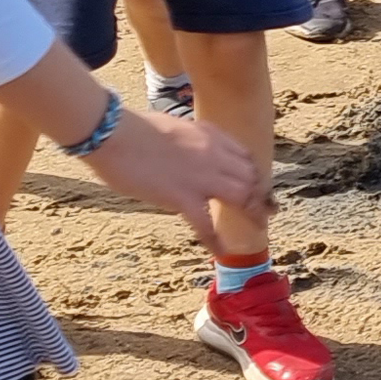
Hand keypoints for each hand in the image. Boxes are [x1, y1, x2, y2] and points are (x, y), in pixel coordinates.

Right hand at [79, 105, 267, 256]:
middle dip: (261, 194)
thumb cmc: (133, 128)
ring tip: (259, 227)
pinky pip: (205, 224)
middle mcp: (213, 155)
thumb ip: (189, 141)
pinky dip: (217, 241)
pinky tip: (223, 252)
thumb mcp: (174, 127)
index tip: (256, 185)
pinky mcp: (181, 197)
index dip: (253, 173)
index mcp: (210, 135)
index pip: (244, 156)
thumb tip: (189, 155)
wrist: (113, 133)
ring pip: (242, 196)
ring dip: (252, 212)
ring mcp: (200, 177)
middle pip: (250, 177)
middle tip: (266, 209)